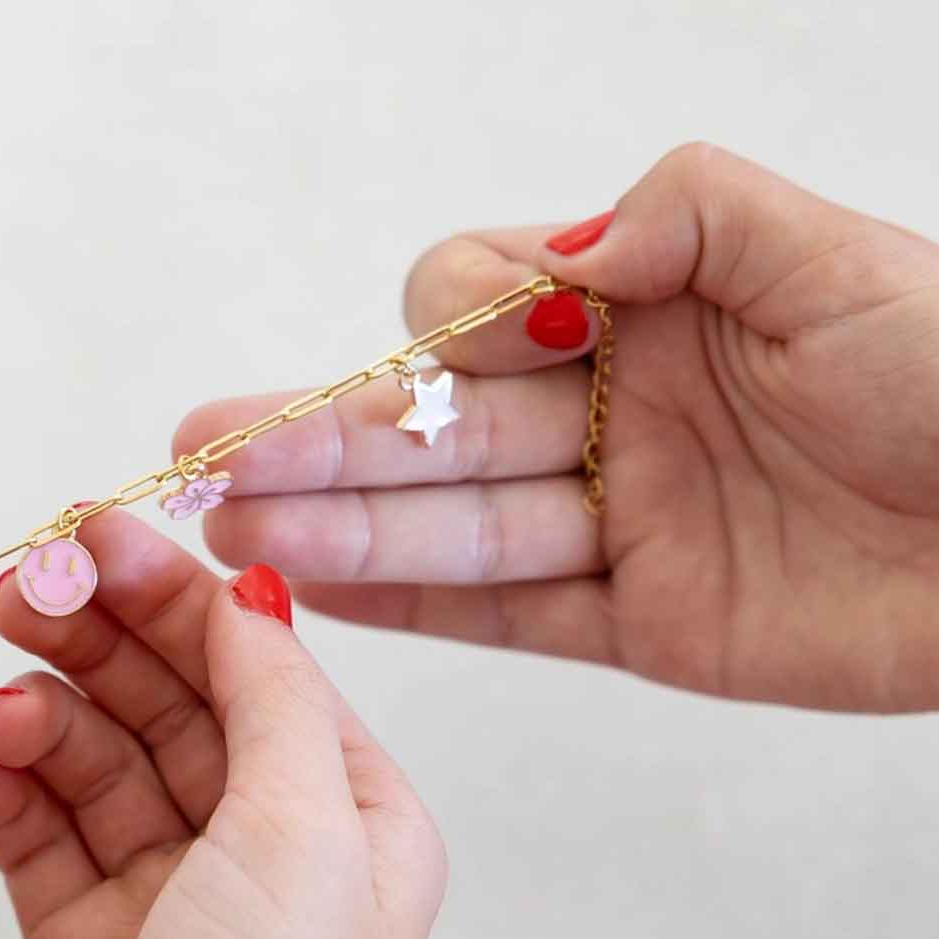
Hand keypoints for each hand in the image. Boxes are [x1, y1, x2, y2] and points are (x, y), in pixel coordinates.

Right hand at [0, 517, 445, 938]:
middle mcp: (271, 865)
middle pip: (176, 707)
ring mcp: (176, 916)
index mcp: (353, 825)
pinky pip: (43, 845)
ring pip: (101, 769)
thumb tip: (250, 590)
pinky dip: (8, 798)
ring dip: (45, 719)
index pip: (259, 667)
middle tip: (13, 591)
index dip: (175, 592)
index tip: (86, 527)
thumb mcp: (300, 834)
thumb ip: (271, 694)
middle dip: (98, 642)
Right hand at [174, 143, 938, 714]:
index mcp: (650, 304)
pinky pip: (511, 612)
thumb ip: (684, 220)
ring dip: (342, 531)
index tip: (447, 343)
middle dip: (321, 436)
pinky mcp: (644, 623)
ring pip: (456, 523)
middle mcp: (617, 408)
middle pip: (440, 423)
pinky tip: (322, 593)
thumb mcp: (831, 259)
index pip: (484, 300)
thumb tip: (555, 252)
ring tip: (235, 534)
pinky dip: (418, 606)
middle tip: (202, 454)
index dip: (440, 324)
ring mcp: (623, 521)